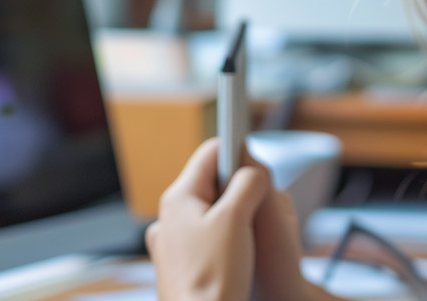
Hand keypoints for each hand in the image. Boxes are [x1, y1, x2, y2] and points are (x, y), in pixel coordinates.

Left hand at [146, 137, 311, 300]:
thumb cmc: (215, 276)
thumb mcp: (238, 218)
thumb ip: (249, 182)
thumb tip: (254, 168)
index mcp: (178, 198)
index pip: (212, 152)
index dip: (238, 150)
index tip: (258, 159)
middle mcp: (169, 217)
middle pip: (213, 182)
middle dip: (239, 189)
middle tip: (255, 210)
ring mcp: (171, 243)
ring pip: (211, 212)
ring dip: (233, 217)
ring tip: (244, 240)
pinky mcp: (178, 265)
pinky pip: (206, 238)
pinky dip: (224, 240)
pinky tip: (233, 258)